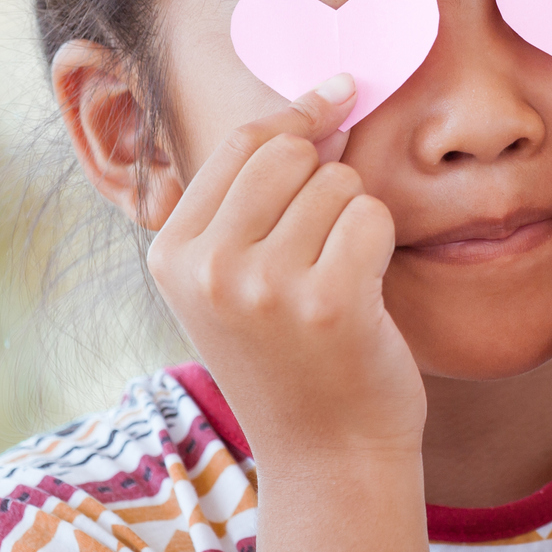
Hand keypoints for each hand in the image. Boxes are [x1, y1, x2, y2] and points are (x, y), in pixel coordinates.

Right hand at [146, 75, 424, 464]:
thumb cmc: (294, 356)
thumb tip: (328, 96)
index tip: (337, 97)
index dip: (298, 115)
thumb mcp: (237, 279)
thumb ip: (256, 196)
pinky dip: (380, 246)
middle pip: (290, 153)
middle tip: (330, 238)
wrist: (327, 454)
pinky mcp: (327, 302)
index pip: (241, 142)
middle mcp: (207, 267)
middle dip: (327, 177)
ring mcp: (264, 286)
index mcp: (171, 253)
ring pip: (338, 184)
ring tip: (338, 281)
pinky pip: (372, 217)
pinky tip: (363, 295)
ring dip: (355, 220)